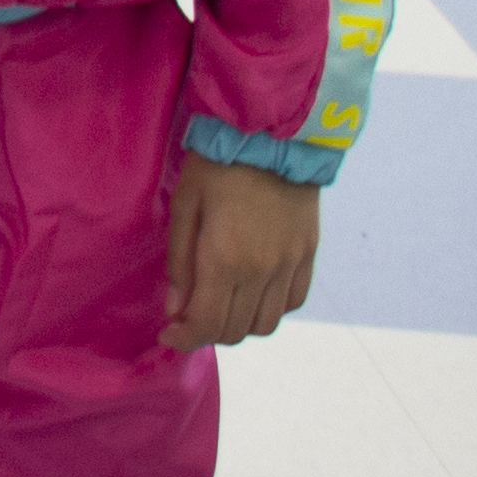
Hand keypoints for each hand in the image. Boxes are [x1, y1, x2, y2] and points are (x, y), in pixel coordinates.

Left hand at [161, 155, 319, 349]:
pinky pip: (293, 302)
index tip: (168, 335)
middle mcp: (262, 272)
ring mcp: (289, 265)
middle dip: (207, 333)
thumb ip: (180, 262)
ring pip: (267, 325)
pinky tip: (251, 294)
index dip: (184, 339)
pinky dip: (270, 309)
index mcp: (225, 260)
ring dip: (239, 326)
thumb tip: (176, 309)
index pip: (206, 323)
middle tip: (188, 318)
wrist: (273, 137)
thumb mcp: (185, 206)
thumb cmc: (218, 166)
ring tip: (219, 308)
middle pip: (236, 330)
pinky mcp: (308, 255)